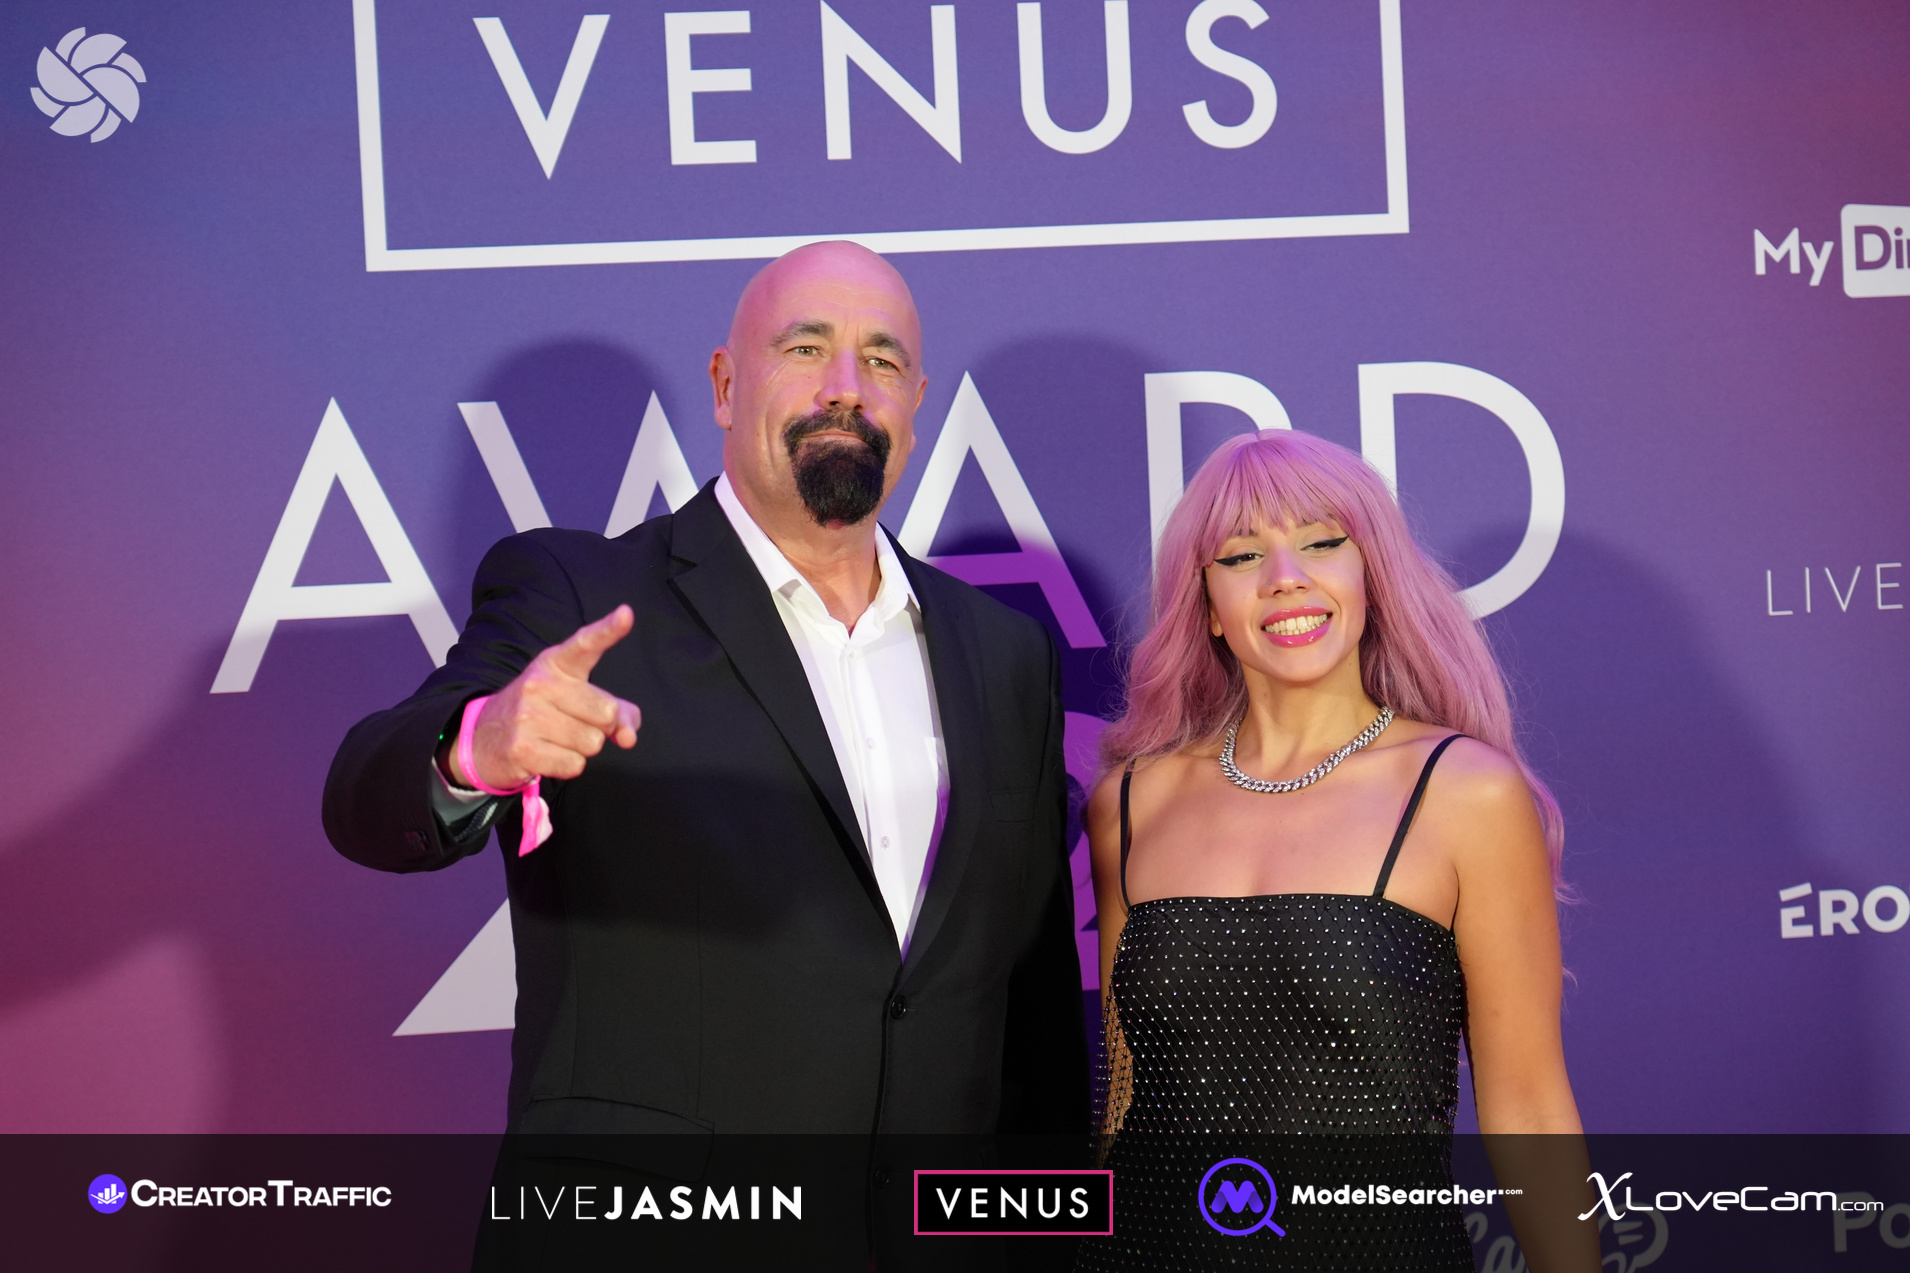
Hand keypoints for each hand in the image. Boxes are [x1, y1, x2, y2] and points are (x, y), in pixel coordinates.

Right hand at [444, 605, 641, 789]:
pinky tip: (546, 755)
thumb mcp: (575, 699)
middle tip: (571, 723)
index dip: (608, 630)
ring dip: (581, 748)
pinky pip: (574, 765)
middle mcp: (540, 684)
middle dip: (599, 727)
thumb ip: (615, 711)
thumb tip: (628, 737)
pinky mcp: (522, 748)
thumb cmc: (541, 713)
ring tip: (554, 739)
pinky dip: (567, 766)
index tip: (626, 614)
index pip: (585, 644)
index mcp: (556, 664)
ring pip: (592, 743)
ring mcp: (527, 716)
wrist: (482, 738)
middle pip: (606, 713)